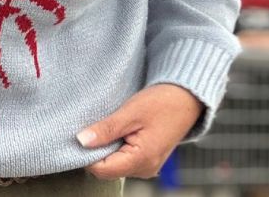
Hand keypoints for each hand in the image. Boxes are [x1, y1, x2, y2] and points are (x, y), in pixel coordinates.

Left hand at [78, 83, 204, 179]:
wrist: (187, 98)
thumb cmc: (162, 102)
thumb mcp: (130, 112)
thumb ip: (106, 129)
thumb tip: (81, 141)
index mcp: (141, 160)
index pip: (101, 170)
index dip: (87, 154)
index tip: (82, 134)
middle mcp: (145, 169)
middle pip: (107, 169)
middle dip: (96, 150)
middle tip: (95, 126)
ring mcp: (147, 166)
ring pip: (114, 164)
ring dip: (106, 147)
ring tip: (110, 126)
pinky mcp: (148, 159)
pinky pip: (124, 159)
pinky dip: (116, 146)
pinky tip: (118, 130)